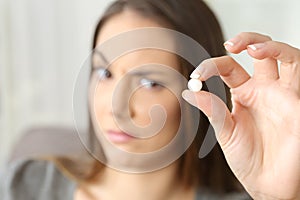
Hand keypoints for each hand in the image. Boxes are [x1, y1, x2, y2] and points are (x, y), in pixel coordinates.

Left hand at [182, 32, 299, 198]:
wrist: (268, 185)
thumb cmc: (248, 160)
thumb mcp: (226, 132)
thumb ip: (212, 110)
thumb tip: (189, 91)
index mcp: (245, 94)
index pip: (229, 68)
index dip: (212, 66)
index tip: (196, 77)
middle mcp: (266, 90)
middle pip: (261, 52)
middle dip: (248, 41)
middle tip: (230, 44)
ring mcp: (284, 95)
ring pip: (287, 57)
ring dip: (272, 47)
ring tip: (252, 49)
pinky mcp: (299, 104)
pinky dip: (289, 61)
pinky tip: (271, 60)